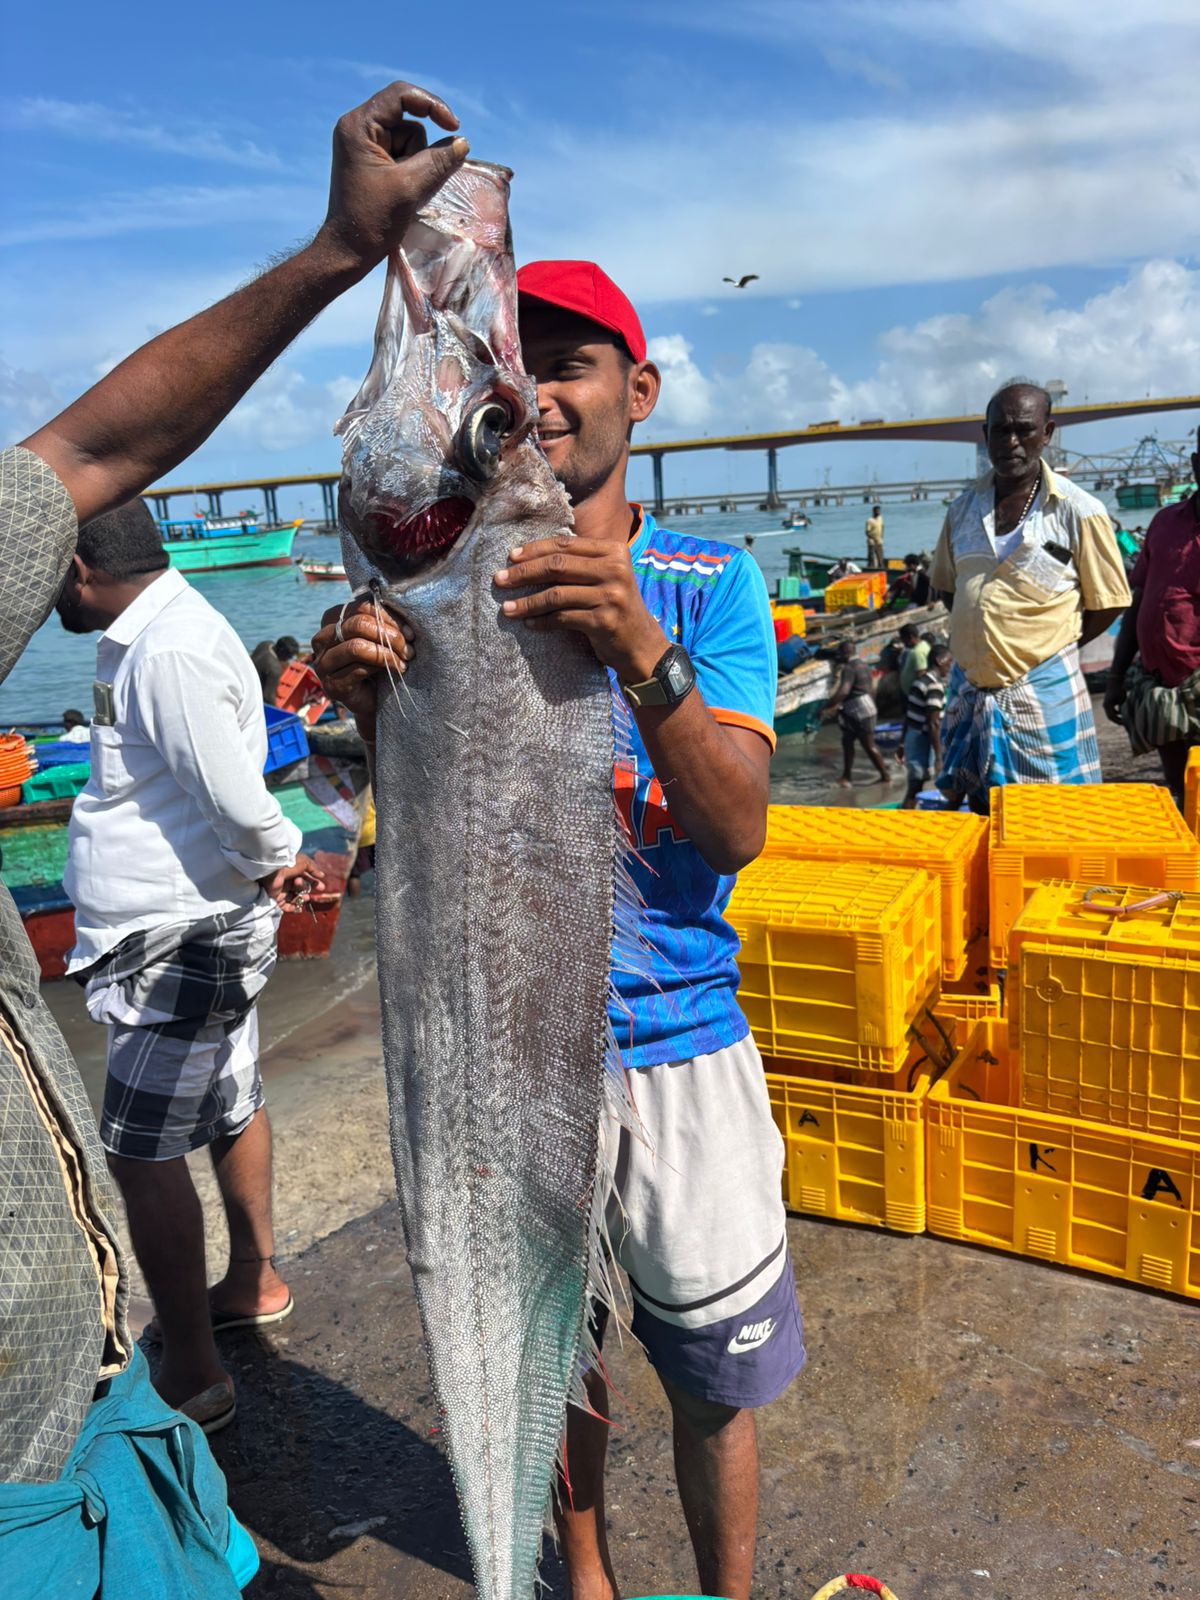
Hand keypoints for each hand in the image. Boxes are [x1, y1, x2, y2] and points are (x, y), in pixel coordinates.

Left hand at [259, 852, 324, 908]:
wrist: (274, 871)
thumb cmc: (289, 864)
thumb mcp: (304, 862)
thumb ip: (313, 869)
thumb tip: (322, 875)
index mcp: (292, 872)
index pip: (304, 878)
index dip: (314, 882)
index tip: (321, 887)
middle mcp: (287, 881)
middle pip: (300, 888)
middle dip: (308, 890)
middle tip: (317, 892)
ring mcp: (281, 890)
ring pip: (294, 897)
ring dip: (302, 899)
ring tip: (305, 897)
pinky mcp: (277, 899)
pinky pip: (285, 906)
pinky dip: (292, 908)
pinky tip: (299, 908)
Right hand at [310, 599, 412, 742]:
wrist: (376, 699)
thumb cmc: (379, 662)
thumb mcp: (381, 637)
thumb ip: (385, 622)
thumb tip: (404, 618)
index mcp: (332, 620)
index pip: (361, 607)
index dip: (389, 617)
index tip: (410, 632)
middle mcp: (322, 640)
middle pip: (357, 624)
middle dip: (389, 635)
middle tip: (408, 648)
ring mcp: (324, 664)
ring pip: (356, 647)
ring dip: (387, 653)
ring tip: (404, 660)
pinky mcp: (332, 685)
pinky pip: (358, 669)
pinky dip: (382, 668)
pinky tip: (397, 670)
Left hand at [317, 81, 468, 272]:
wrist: (349, 251)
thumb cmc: (373, 220)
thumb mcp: (410, 187)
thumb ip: (439, 161)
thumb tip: (462, 143)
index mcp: (359, 125)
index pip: (402, 96)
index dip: (432, 106)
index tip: (454, 128)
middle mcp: (358, 127)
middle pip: (408, 120)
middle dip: (421, 149)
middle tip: (414, 180)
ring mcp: (364, 144)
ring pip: (409, 140)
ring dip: (417, 164)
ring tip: (404, 191)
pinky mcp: (371, 161)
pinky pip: (403, 155)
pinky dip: (411, 171)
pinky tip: (403, 194)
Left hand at [494, 536, 667, 682]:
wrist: (642, 644)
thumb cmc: (616, 607)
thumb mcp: (605, 577)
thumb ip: (580, 563)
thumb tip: (529, 556)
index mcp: (614, 551)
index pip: (566, 544)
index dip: (534, 549)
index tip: (510, 557)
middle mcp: (615, 569)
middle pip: (557, 566)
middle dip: (523, 573)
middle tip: (499, 580)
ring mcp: (611, 595)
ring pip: (556, 594)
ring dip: (527, 602)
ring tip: (507, 608)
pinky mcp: (604, 621)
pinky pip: (563, 618)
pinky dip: (542, 621)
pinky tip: (528, 624)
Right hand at [1103, 677, 1126, 724]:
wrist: (1114, 681)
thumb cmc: (1119, 689)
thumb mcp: (1122, 699)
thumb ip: (1122, 708)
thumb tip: (1125, 715)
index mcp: (1107, 705)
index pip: (1112, 717)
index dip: (1118, 721)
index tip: (1124, 723)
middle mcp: (1105, 706)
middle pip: (1110, 716)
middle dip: (1117, 720)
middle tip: (1124, 724)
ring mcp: (1106, 704)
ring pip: (1110, 714)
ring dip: (1116, 717)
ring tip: (1123, 720)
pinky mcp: (1108, 702)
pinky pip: (1111, 710)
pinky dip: (1116, 713)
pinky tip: (1121, 714)